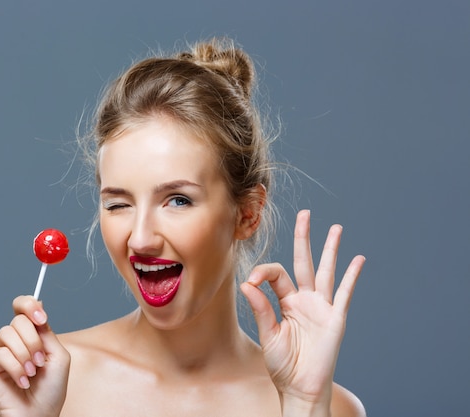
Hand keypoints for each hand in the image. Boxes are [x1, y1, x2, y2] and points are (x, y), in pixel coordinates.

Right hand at [0, 296, 69, 416]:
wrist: (39, 414)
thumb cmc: (51, 389)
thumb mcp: (58, 355)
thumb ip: (47, 332)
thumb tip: (37, 305)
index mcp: (31, 333)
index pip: (23, 306)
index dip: (29, 305)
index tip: (41, 318)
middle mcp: (15, 339)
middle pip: (18, 320)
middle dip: (33, 340)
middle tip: (40, 360)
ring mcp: (0, 350)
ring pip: (6, 333)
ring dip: (24, 354)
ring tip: (32, 372)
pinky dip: (15, 368)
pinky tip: (22, 382)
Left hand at [240, 210, 364, 413]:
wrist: (300, 387)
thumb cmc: (283, 365)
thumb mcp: (268, 335)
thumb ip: (261, 309)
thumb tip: (248, 283)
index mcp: (285, 301)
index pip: (276, 274)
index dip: (263, 272)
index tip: (253, 281)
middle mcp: (304, 300)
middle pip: (303, 262)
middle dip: (304, 238)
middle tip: (305, 214)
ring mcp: (321, 307)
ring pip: (326, 271)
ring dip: (331, 249)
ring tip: (336, 228)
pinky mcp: (335, 318)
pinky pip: (344, 294)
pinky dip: (351, 276)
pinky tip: (358, 260)